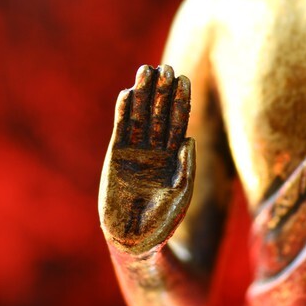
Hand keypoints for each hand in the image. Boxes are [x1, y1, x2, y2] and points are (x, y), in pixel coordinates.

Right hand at [99, 64, 194, 254]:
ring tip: (145, 70)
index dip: (181, 100)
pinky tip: (127, 93)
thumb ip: (186, 167)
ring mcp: (136, 151)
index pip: (179, 120)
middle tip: (165, 66)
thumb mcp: (181, 193)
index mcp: (175, 155)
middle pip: (160, 112)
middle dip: (162, 90)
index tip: (184, 78)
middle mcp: (156, 148)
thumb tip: (189, 139)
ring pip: (140, 115)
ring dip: (142, 93)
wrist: (134, 238)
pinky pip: (121, 128)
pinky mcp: (116, 156)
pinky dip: (123, 111)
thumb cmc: (163, 220)